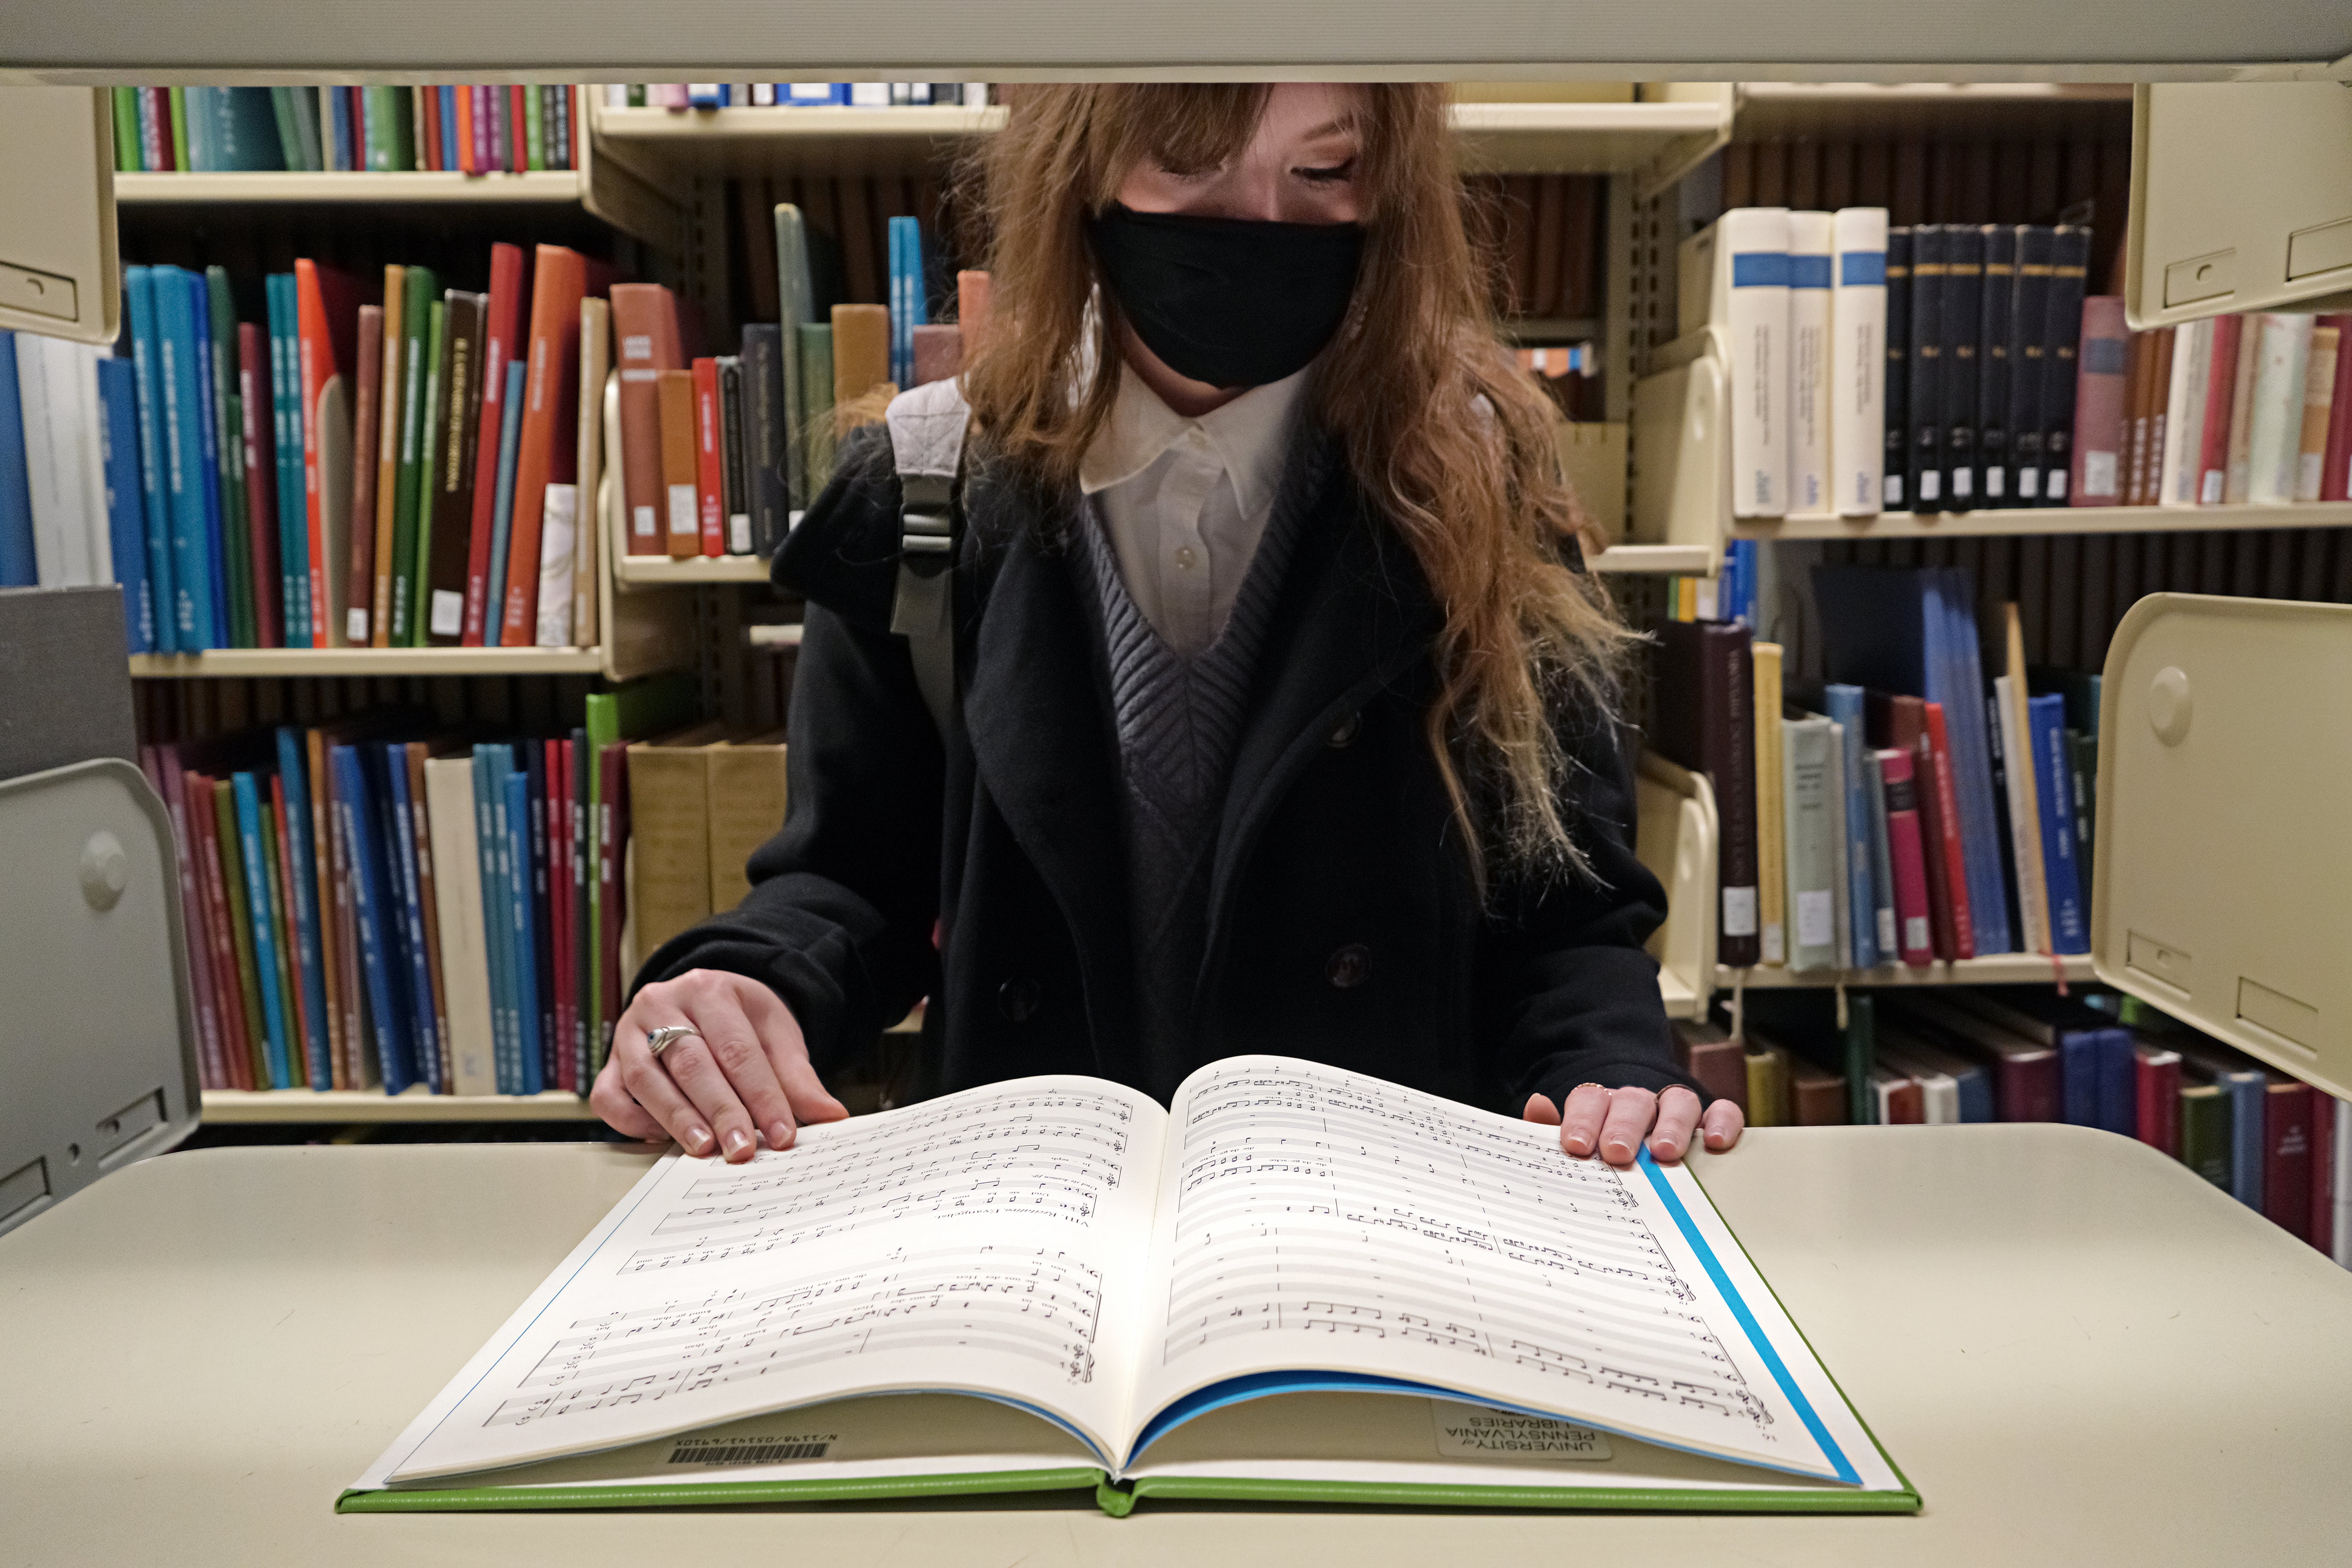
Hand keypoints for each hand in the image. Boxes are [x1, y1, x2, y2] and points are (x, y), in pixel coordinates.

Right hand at [591, 969, 848, 1162]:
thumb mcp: (776, 1034)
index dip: (762, 1095)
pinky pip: (609, 1095)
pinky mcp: (608, 1060)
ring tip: (703, 1148)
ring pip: (646, 1078)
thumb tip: (831, 1116)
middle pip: (691, 1062)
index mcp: (711, 989)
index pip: (738, 1049)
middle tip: (742, 1150)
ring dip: (676, 1118)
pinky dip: (631, 1121)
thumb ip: (798, 1078)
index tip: (782, 1135)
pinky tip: (660, 1138)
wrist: (703, 998)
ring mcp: (628, 1031)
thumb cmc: (740, 1021)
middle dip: (720, 1111)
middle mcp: (663, 1003)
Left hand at [1522, 1084, 1743, 1166]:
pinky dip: (1721, 1121)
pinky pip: (1722, 1110)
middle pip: (1632, 1100)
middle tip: (1618, 1152)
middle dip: (1624, 1125)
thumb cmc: (1601, 1156)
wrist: (1642, 1154)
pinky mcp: (1711, 1121)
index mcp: (1601, 1105)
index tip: (1577, 1145)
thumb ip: (1549, 1132)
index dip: (1582, 1119)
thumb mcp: (1575, 1148)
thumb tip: (1537, 1103)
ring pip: (1677, 1101)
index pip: (1589, 1098)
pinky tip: (1713, 1143)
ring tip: (1665, 1152)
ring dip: (1671, 1124)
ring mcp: (1676, 1110)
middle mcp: (1639, 1103)